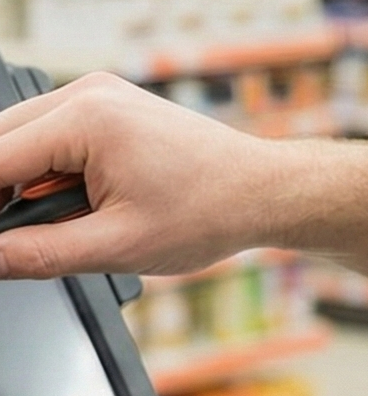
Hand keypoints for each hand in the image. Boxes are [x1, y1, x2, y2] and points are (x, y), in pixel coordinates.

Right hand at [0, 72, 291, 277]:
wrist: (264, 192)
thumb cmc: (212, 212)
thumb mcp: (120, 246)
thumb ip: (41, 253)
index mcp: (87, 120)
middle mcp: (88, 94)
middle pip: (1, 142)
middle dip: (5, 193)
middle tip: (24, 239)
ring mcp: (99, 95)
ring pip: (23, 139)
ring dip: (27, 184)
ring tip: (74, 222)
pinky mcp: (108, 107)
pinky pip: (53, 137)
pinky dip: (53, 172)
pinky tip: (83, 203)